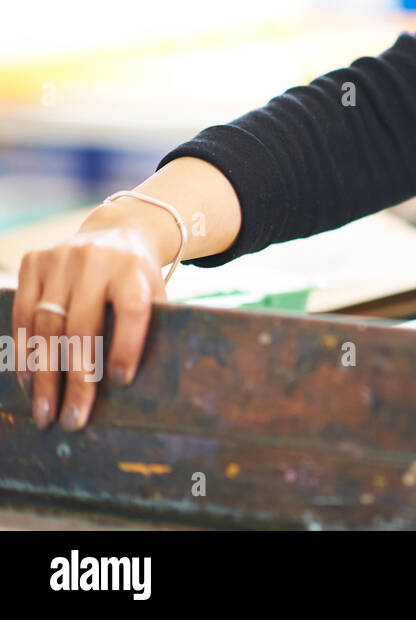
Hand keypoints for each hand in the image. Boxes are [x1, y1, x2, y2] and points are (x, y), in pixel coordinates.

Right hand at [12, 217, 167, 430]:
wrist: (117, 234)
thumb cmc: (139, 279)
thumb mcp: (155, 293)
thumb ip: (152, 327)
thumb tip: (148, 387)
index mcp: (134, 269)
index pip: (133, 310)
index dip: (126, 347)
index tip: (121, 383)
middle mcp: (95, 261)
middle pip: (82, 327)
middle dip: (76, 380)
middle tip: (72, 419)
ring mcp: (60, 259)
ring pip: (46, 326)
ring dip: (43, 375)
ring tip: (46, 410)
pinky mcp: (34, 262)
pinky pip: (23, 314)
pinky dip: (24, 351)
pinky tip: (29, 381)